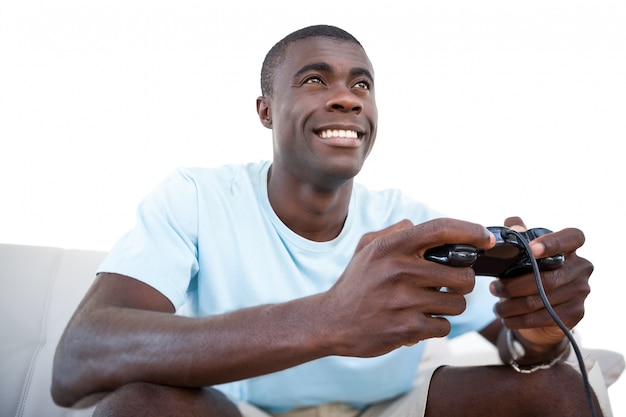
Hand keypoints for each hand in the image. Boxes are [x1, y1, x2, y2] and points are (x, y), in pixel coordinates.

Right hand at [321, 217, 493, 356]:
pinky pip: (444, 326)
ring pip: (457, 303)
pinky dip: (435, 325)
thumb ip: (392, 233)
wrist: (331, 322)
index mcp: (390, 247)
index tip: (485, 238)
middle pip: (462, 275)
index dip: (470, 231)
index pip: (440, 229)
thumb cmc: (354, 284)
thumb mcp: (365, 249)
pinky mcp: (407, 328)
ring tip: (427, 304)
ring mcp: (403, 301)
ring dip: (448, 306)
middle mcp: (398, 270)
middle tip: (445, 285)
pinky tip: (417, 321)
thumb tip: (416, 225)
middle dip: (460, 282)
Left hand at [491, 217, 593, 346]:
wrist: (544, 311)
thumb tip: (510, 225)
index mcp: (570, 248)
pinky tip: (506, 319)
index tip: (531, 248)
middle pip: (546, 278)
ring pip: (542, 299)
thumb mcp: (523, 254)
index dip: (553, 242)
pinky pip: (544, 317)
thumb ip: (518, 236)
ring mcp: (582, 290)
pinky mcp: (576, 312)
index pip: (572, 237)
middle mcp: (581, 267)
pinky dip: (520, 320)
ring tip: (496, 307)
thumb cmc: (530, 274)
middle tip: (493, 289)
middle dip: (513, 286)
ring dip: (512, 305)